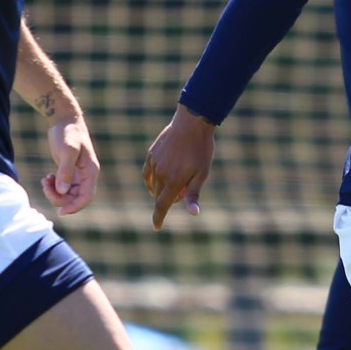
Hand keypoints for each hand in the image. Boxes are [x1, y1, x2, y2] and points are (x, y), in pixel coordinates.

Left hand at [42, 116, 100, 214]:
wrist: (64, 119)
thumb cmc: (68, 132)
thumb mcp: (67, 150)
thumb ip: (65, 171)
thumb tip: (63, 191)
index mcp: (90, 172)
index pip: (86, 197)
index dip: (74, 207)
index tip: (60, 212)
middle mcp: (86, 175)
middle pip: (75, 198)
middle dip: (60, 198)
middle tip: (45, 187)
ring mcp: (78, 174)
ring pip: (68, 194)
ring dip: (55, 192)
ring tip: (45, 180)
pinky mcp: (69, 171)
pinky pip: (63, 188)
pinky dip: (53, 186)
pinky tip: (47, 177)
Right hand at [144, 105, 216, 229]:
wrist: (192, 123)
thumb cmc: (201, 150)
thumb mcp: (202, 173)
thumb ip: (194, 194)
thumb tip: (193, 213)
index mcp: (174, 181)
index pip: (162, 205)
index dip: (159, 218)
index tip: (157, 226)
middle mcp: (161, 174)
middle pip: (160, 196)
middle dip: (170, 198)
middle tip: (185, 187)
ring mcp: (154, 163)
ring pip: (154, 185)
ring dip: (162, 188)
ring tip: (178, 178)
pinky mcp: (151, 155)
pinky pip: (148, 173)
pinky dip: (152, 180)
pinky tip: (160, 178)